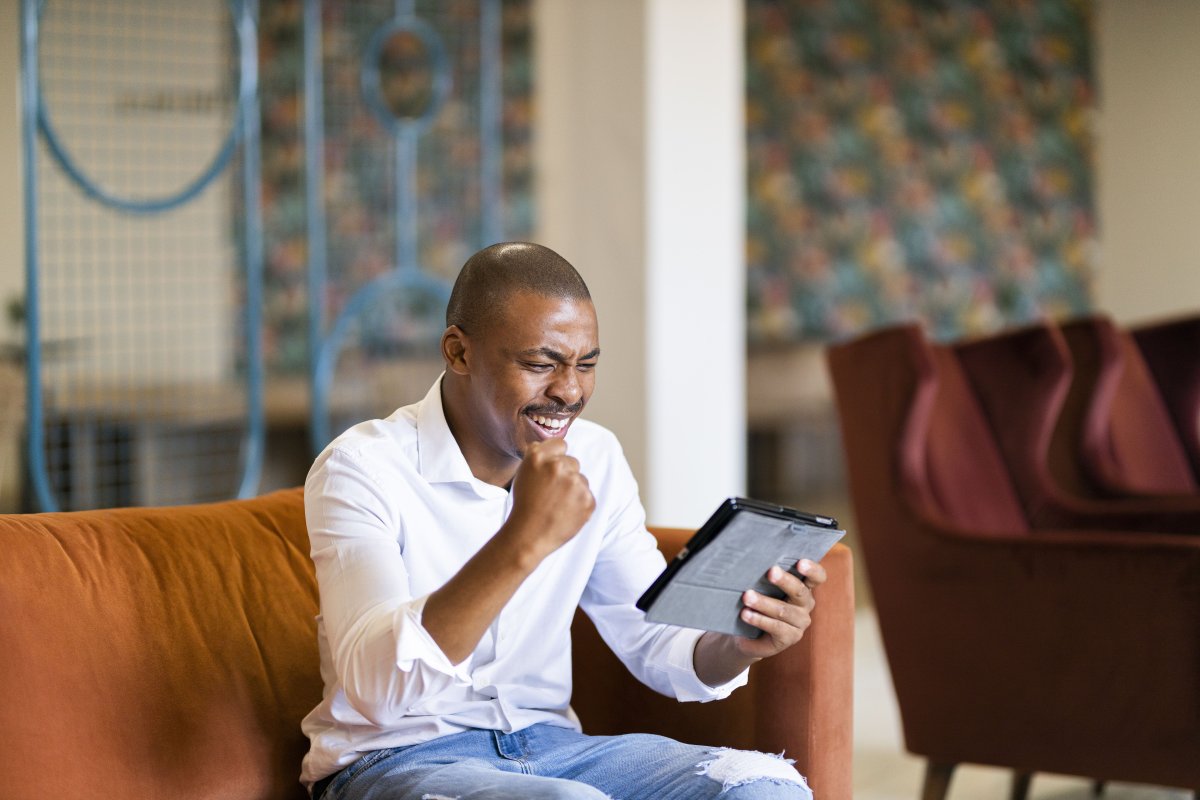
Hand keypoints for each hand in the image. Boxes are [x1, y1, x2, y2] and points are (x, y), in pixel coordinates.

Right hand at [503, 438, 594, 562]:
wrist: (529, 536)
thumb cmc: (525, 505)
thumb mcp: (523, 473)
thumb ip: (539, 455)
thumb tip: (555, 445)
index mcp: (538, 457)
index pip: (561, 444)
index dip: (556, 457)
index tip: (551, 471)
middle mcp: (558, 466)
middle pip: (573, 462)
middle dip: (565, 474)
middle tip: (551, 493)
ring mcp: (575, 483)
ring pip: (581, 480)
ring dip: (573, 490)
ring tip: (557, 505)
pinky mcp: (588, 500)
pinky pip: (587, 496)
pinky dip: (580, 505)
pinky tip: (565, 513)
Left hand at [694, 558, 827, 685]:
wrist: (748, 634)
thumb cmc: (757, 602)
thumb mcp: (763, 587)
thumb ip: (766, 576)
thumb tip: (753, 560)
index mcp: (803, 587)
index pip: (817, 577)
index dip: (812, 570)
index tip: (801, 563)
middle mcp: (806, 604)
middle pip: (800, 591)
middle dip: (784, 581)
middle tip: (770, 572)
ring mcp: (800, 623)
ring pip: (784, 610)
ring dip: (764, 602)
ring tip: (746, 597)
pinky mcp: (789, 638)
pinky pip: (776, 627)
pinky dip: (759, 620)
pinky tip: (746, 614)